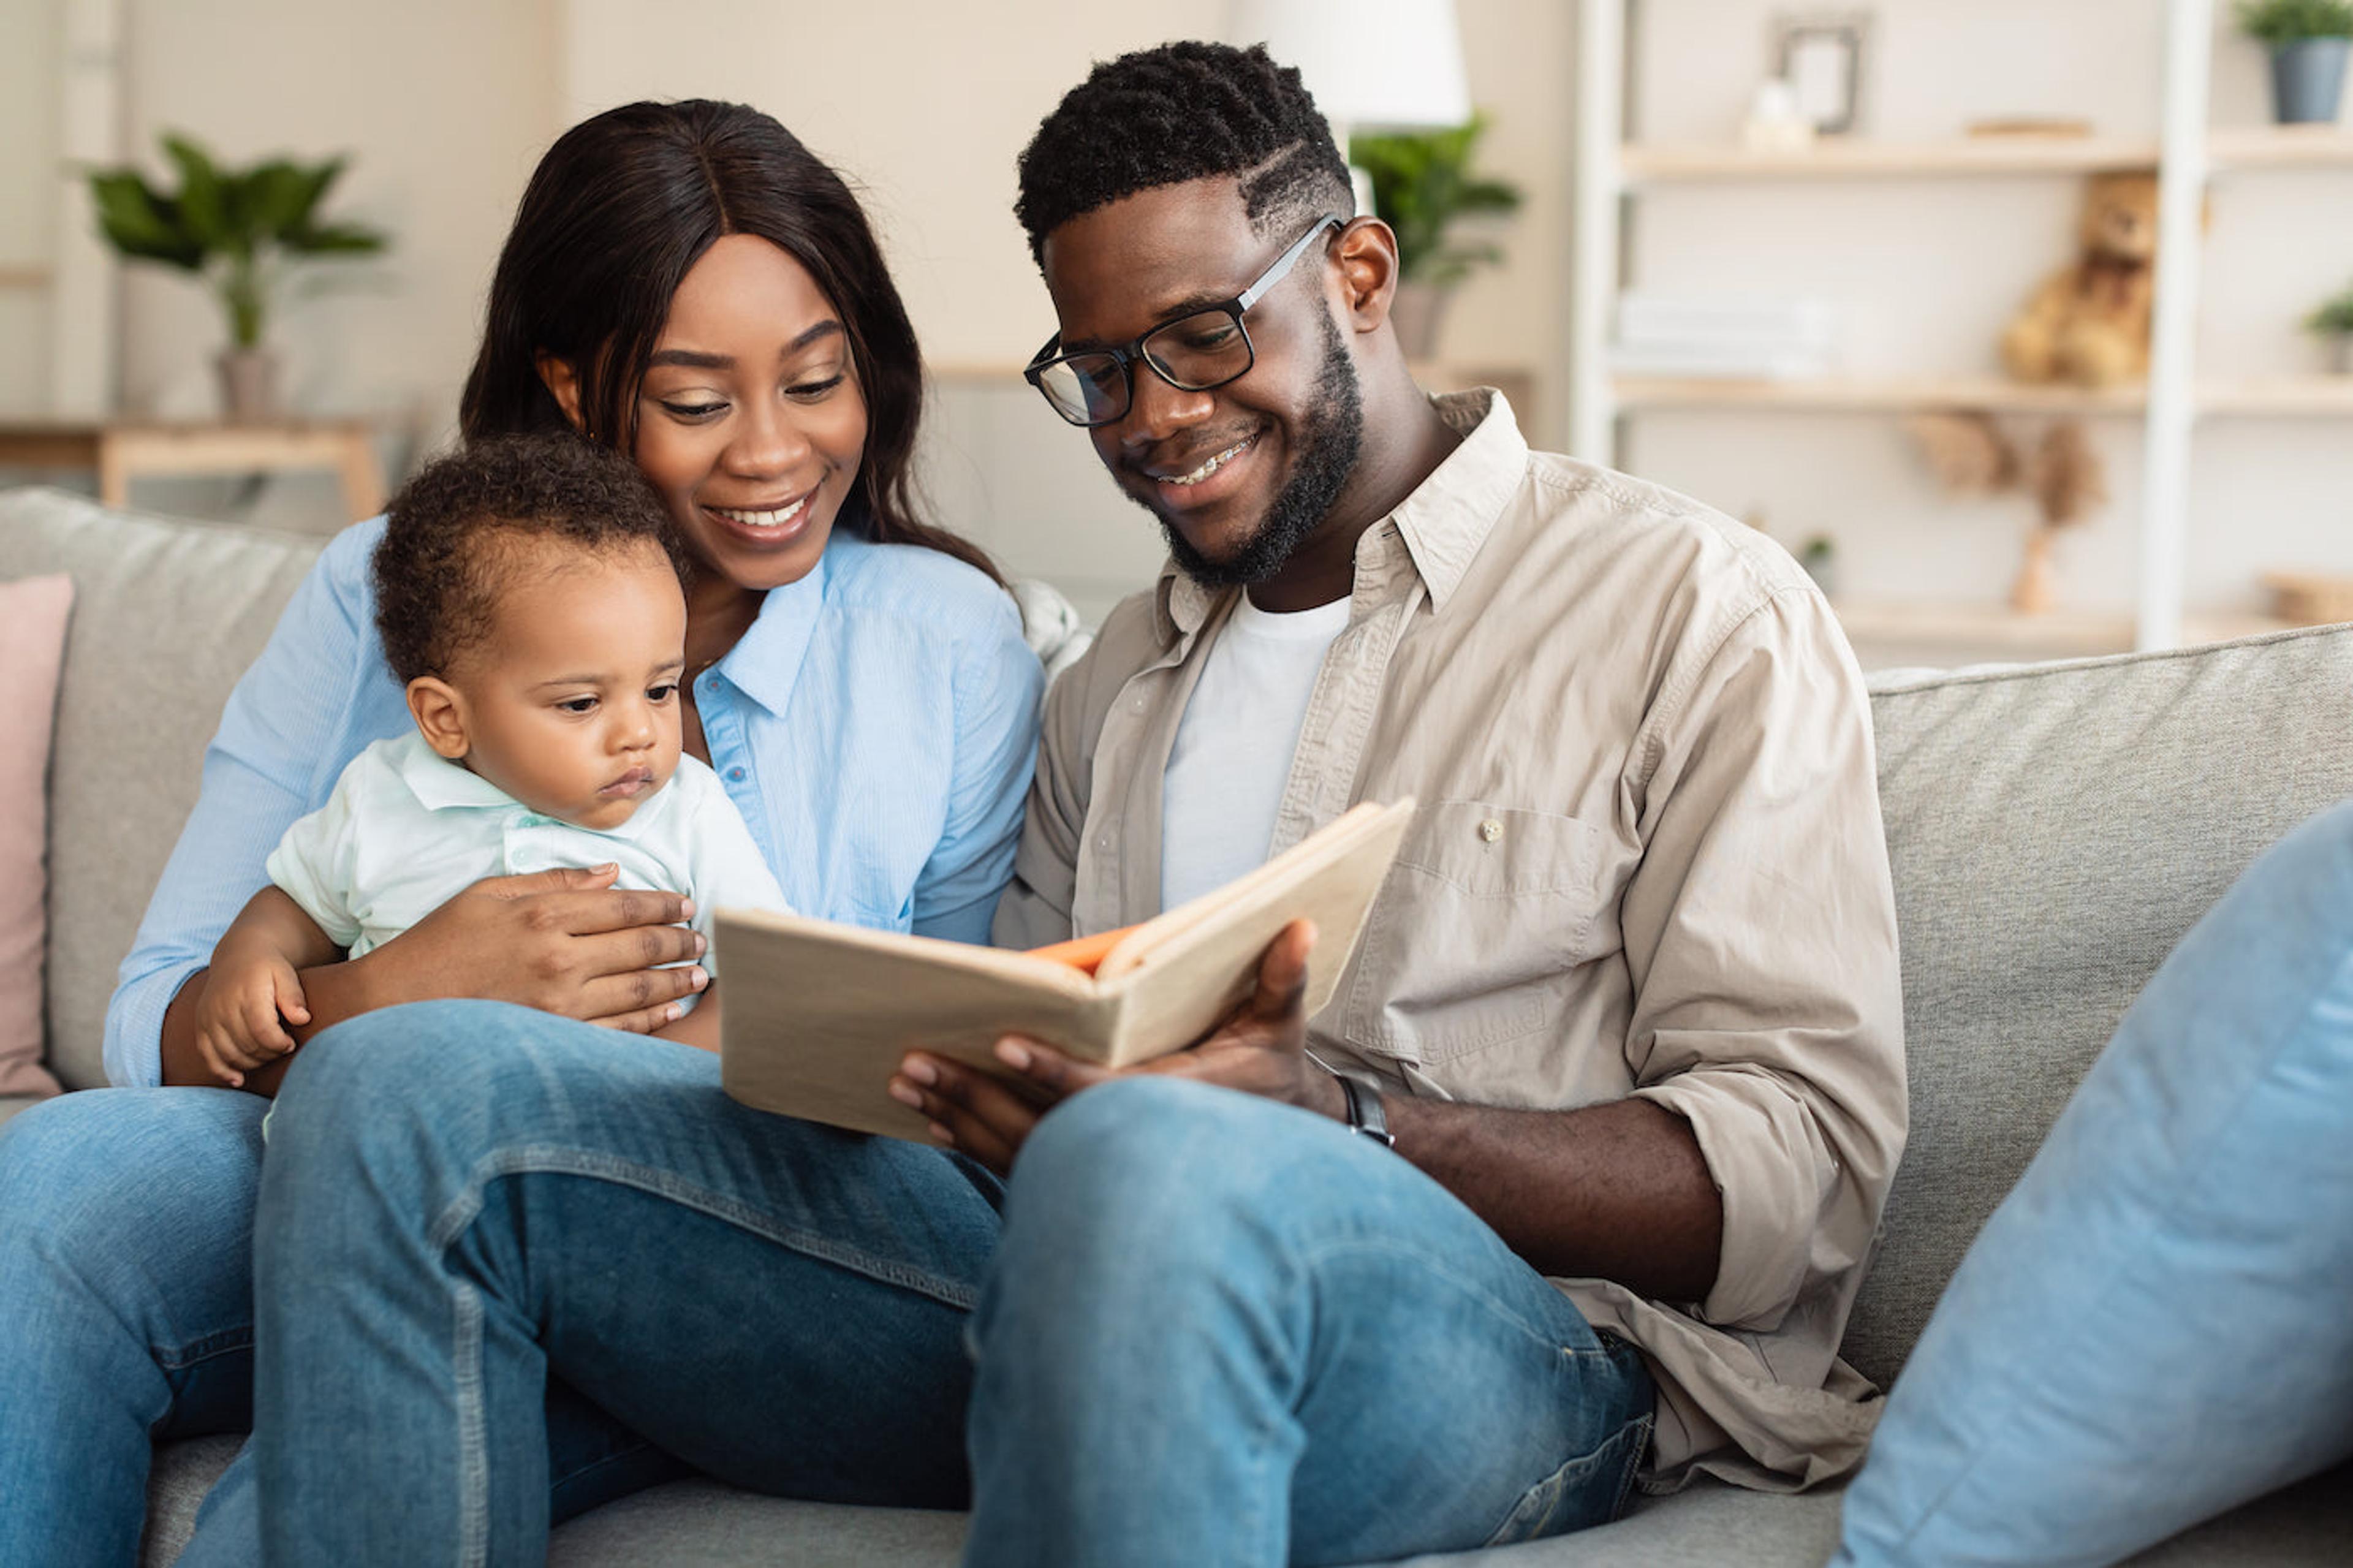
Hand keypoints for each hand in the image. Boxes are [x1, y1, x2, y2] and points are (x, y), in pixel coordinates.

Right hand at [191, 956, 307, 1087]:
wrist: (237, 957)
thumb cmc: (268, 968)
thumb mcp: (285, 974)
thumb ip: (293, 996)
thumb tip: (303, 1019)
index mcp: (246, 993)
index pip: (262, 1031)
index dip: (280, 1044)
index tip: (291, 1044)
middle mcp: (222, 1007)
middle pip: (247, 1045)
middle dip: (269, 1054)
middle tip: (282, 1049)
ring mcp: (208, 1018)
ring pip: (229, 1054)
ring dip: (252, 1063)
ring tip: (267, 1055)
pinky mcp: (200, 1026)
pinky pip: (208, 1056)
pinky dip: (223, 1071)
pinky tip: (238, 1079)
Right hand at [355, 865, 708, 1033]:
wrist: (396, 1007)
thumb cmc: (440, 944)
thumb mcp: (488, 893)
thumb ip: (554, 882)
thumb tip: (611, 872)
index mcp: (544, 916)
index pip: (626, 906)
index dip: (665, 905)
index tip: (687, 905)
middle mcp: (558, 959)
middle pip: (642, 947)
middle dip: (680, 942)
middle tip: (701, 940)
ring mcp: (559, 1005)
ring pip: (640, 991)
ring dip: (676, 981)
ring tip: (698, 974)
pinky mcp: (556, 1039)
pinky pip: (618, 1030)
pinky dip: (651, 1021)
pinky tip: (669, 1011)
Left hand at [892, 919, 1340, 1175]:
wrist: (1273, 1145)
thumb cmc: (1269, 1072)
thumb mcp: (1282, 1023)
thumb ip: (1283, 978)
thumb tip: (1299, 925)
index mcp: (1173, 1102)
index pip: (1101, 1094)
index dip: (1053, 1073)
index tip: (1006, 1046)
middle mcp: (1131, 1143)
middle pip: (1039, 1127)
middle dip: (976, 1095)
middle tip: (917, 1061)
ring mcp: (1104, 1166)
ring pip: (1019, 1151)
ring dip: (959, 1117)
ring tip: (906, 1082)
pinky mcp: (1084, 1177)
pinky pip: (1019, 1167)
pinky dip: (972, 1144)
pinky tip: (932, 1119)